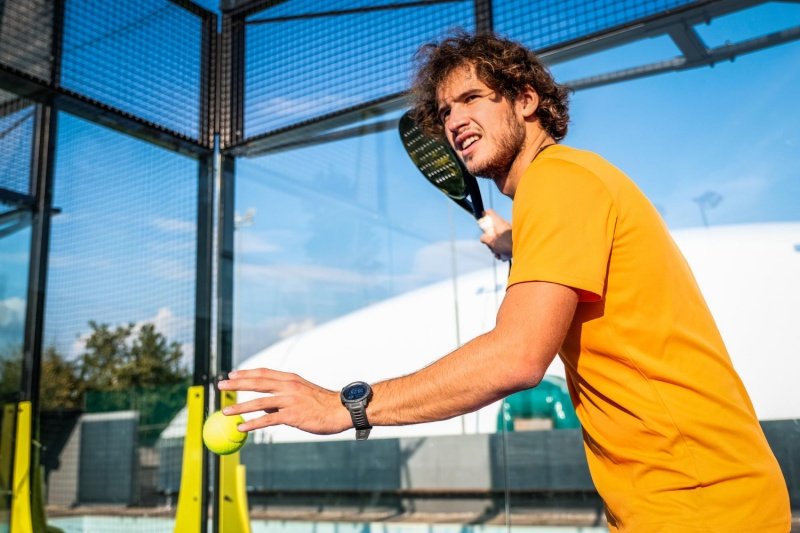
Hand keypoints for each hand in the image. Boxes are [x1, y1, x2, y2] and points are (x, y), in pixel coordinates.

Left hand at [218, 368, 351, 433]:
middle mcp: (289, 386)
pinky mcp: (293, 416)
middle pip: (257, 383)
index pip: (263, 373)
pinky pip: (268, 420)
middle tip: (220, 385)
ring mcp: (290, 400)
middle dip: (237, 383)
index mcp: (290, 379)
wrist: (341, 411)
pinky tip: (241, 428)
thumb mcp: (301, 393)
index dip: (246, 373)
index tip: (231, 374)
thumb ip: (281, 397)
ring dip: (240, 407)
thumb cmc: (322, 404)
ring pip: (259, 402)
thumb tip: (262, 405)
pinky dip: (253, 424)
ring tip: (224, 411)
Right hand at [478, 209, 511, 260]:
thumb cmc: (509, 244)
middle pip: (492, 228)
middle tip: (490, 246)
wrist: (524, 249)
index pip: (490, 212)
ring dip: (495, 246)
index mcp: (499, 222)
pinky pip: (504, 240)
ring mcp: (509, 231)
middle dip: (489, 238)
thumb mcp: (492, 242)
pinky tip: (502, 255)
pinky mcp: (513, 237)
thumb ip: (485, 239)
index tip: (481, 220)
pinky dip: (501, 248)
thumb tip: (482, 237)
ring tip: (497, 254)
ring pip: (498, 236)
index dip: (484, 215)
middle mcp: (504, 224)